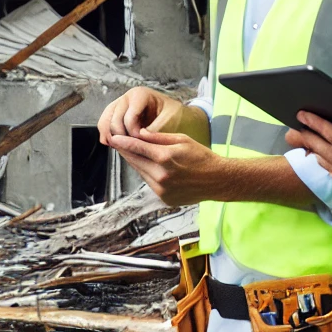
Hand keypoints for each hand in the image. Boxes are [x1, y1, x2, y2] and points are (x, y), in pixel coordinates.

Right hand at [98, 87, 183, 143]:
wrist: (175, 113)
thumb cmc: (174, 114)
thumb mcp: (169, 120)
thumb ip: (154, 129)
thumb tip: (139, 138)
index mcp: (139, 94)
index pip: (129, 118)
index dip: (133, 133)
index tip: (142, 141)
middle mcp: (127, 97)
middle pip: (113, 120)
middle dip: (121, 137)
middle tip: (131, 147)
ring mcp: (119, 105)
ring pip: (105, 122)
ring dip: (111, 137)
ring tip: (120, 148)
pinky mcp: (116, 114)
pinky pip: (104, 124)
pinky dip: (106, 135)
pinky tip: (113, 145)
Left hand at [108, 128, 224, 205]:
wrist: (217, 180)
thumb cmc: (202, 157)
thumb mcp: (182, 140)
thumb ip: (159, 138)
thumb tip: (139, 133)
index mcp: (165, 158)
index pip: (137, 148)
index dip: (123, 142)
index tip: (113, 138)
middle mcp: (161, 175)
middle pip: (135, 161)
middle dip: (126, 151)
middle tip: (118, 143)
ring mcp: (162, 189)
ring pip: (140, 173)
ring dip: (136, 163)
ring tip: (134, 153)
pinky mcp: (164, 198)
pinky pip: (149, 183)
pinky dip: (147, 174)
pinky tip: (151, 167)